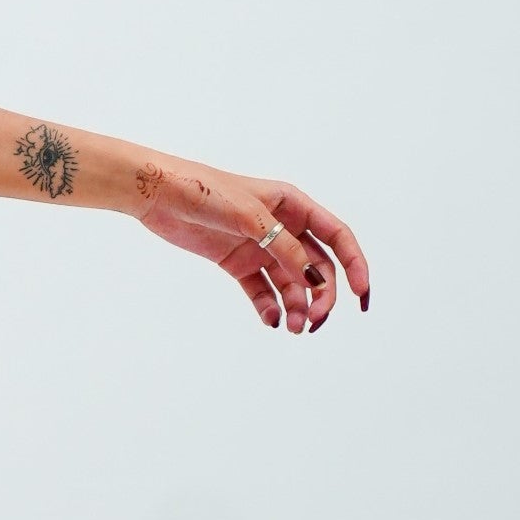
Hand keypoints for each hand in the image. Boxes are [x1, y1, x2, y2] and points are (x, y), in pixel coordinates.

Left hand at [132, 155, 370, 332]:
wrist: (157, 194)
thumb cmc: (203, 191)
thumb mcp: (248, 217)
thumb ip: (282, 246)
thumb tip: (314, 278)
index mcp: (292, 205)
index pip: (337, 237)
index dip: (355, 265)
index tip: (362, 295)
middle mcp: (281, 227)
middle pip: (317, 268)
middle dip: (321, 296)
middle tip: (312, 322)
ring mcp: (259, 247)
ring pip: (291, 284)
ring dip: (297, 307)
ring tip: (291, 328)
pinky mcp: (237, 263)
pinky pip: (262, 291)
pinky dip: (269, 307)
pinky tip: (271, 320)